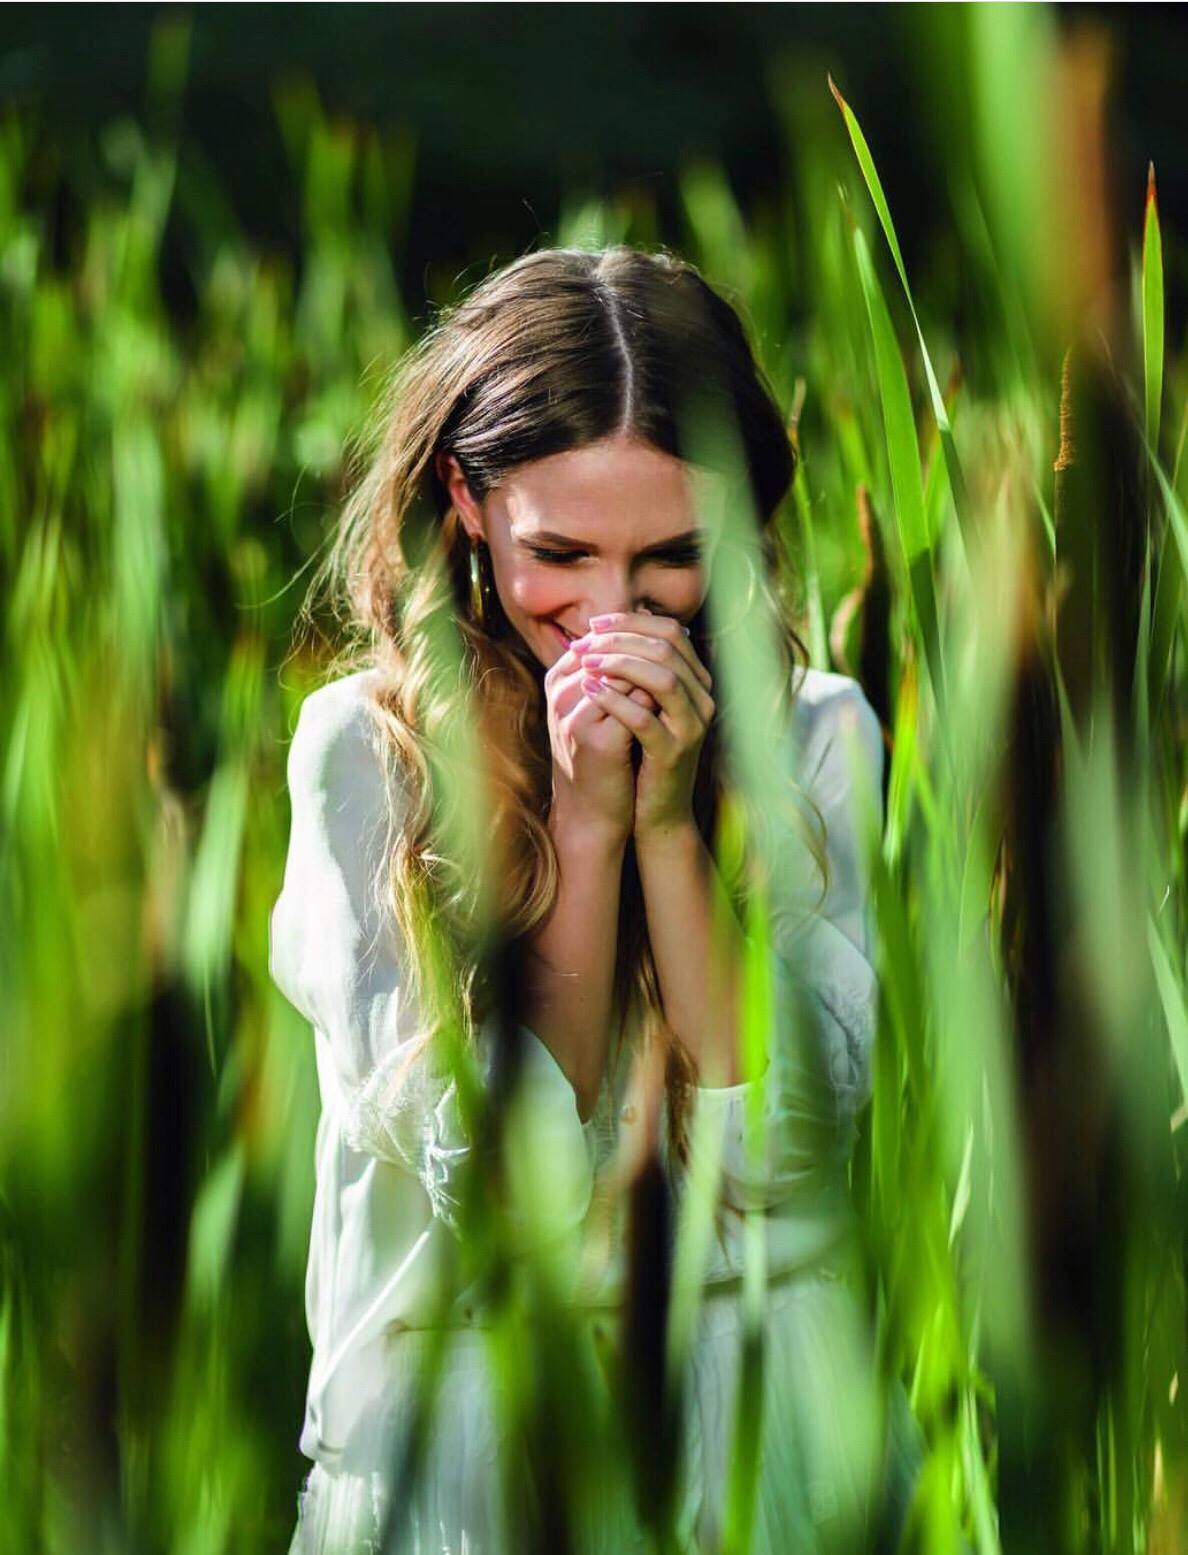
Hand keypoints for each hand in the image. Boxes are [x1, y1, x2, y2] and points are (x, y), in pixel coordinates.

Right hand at [543, 642, 657, 843]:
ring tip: (677, 673)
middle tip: (677, 648)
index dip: (634, 634)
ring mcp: (575, 717)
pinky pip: (632, 708)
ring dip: (652, 671)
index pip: (599, 638)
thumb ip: (612, 674)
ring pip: (621, 674)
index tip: (665, 637)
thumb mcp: (598, 711)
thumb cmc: (598, 758)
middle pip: (608, 649)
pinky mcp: (596, 742)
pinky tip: (672, 704)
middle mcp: (560, 694)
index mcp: (557, 681)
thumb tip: (646, 631)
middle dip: (645, 646)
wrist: (591, 813)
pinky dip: (654, 702)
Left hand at [570, 610, 714, 838]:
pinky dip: (615, 700)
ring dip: (619, 664)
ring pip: (661, 678)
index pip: (671, 632)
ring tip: (586, 662)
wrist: (657, 812)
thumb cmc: (643, 755)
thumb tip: (610, 629)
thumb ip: (636, 671)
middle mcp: (703, 700)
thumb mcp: (644, 706)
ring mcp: (692, 727)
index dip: (631, 622)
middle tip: (584, 643)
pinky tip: (590, 690)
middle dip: (620, 639)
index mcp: (697, 683)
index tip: (594, 625)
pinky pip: (644, 718)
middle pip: (666, 649)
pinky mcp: (673, 753)